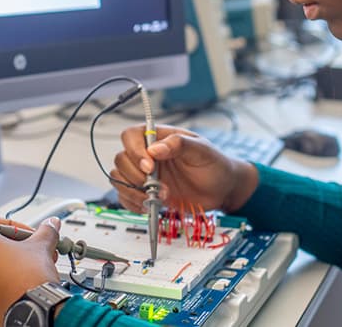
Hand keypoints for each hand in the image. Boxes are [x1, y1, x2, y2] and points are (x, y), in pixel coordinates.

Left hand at [0, 216, 60, 326]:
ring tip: (25, 271)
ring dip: (2, 267)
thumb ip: (45, 231)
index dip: (10, 225)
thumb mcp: (41, 247)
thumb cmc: (29, 279)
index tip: (25, 235)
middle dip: (9, 247)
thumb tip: (51, 225)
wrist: (30, 312)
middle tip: (29, 252)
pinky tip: (15, 289)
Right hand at [111, 125, 258, 213]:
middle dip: (135, 176)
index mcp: (158, 138)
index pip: (131, 136)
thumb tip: (155, 148)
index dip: (135, 151)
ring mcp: (145, 175)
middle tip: (156, 186)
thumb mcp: (202, 150)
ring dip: (134, 192)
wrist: (222, 189)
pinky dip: (133, 204)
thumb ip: (179, 144)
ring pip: (119, 179)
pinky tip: (150, 206)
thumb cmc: (214, 164)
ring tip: (157, 198)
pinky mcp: (145, 193)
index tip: (150, 166)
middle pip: (121, 159)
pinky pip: (125, 197)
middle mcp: (147, 155)